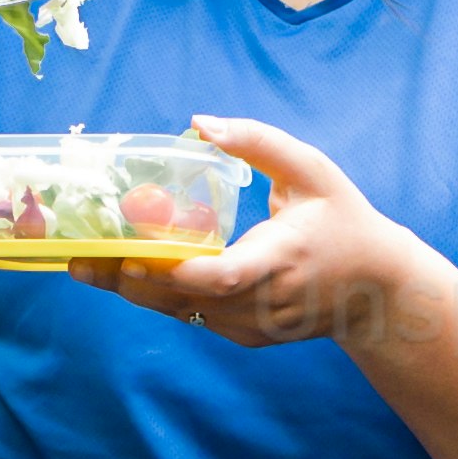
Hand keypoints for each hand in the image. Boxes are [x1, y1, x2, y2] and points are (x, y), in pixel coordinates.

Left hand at [80, 111, 438, 355]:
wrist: (377, 291)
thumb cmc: (344, 219)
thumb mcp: (311, 170)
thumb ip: (258, 141)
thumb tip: (198, 121)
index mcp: (282, 257)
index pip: (225, 276)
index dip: (176, 273)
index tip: (132, 258)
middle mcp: (265, 301)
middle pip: (185, 299)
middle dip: (127, 280)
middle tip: (80, 259)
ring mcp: (254, 326)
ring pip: (183, 312)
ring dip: (134, 291)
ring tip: (86, 265)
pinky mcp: (246, 336)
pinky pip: (195, 316)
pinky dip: (162, 297)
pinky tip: (126, 275)